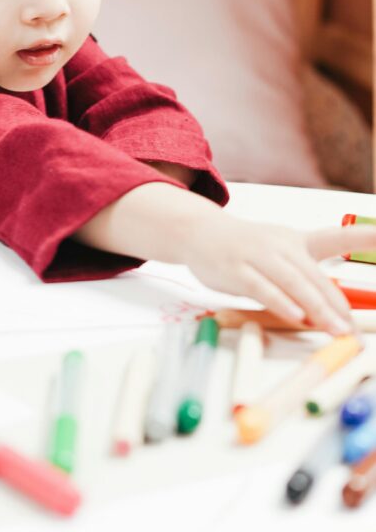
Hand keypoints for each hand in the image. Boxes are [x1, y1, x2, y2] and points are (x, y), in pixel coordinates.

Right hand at [185, 212, 375, 334]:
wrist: (200, 231)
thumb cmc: (245, 247)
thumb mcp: (280, 251)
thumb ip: (305, 281)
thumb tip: (329, 316)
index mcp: (296, 240)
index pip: (336, 237)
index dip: (362, 236)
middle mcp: (280, 245)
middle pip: (315, 276)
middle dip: (336, 305)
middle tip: (352, 329)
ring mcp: (257, 256)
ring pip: (293, 283)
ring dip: (316, 308)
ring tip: (335, 329)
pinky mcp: (235, 269)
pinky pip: (262, 288)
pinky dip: (281, 303)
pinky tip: (296, 317)